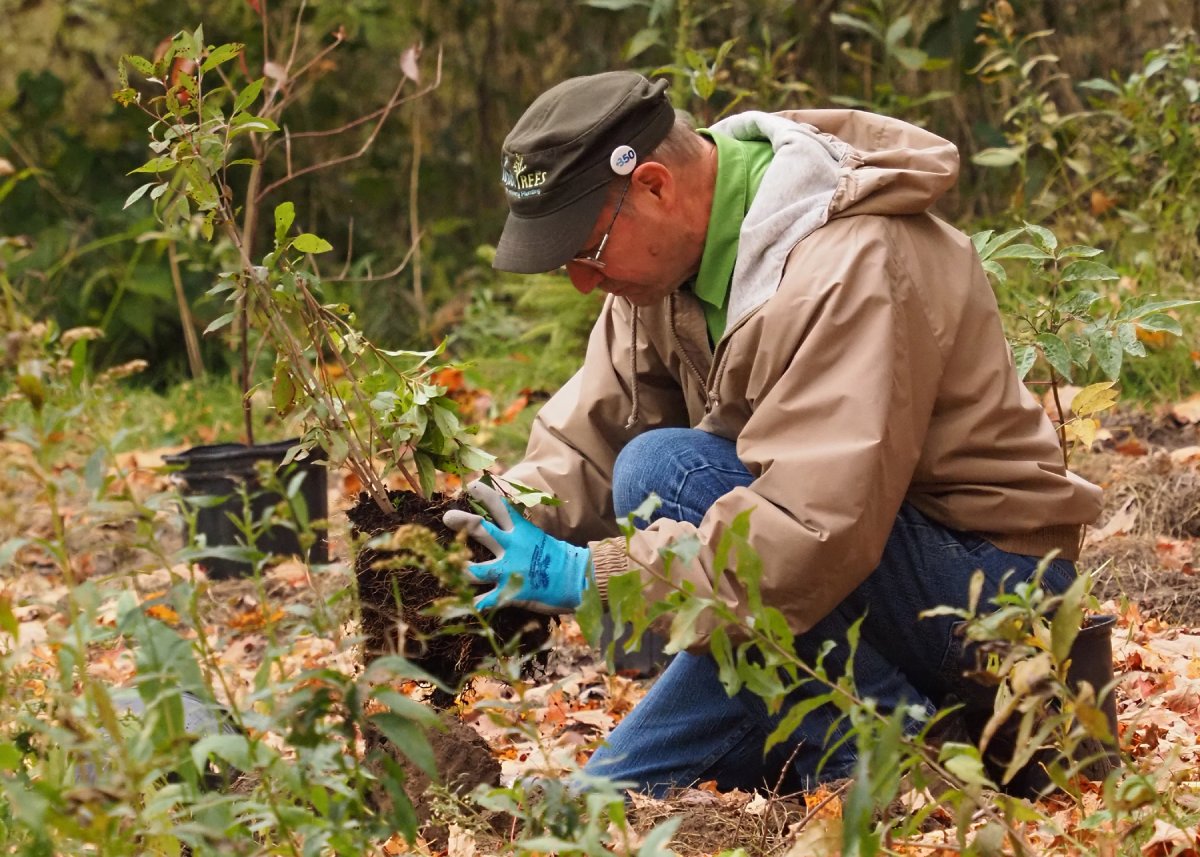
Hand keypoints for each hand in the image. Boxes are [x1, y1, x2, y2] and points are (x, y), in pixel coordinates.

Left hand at [443, 481, 589, 612]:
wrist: (580, 580)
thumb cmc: (563, 560)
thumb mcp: (541, 539)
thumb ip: (522, 534)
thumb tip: (511, 526)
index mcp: (521, 532)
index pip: (500, 506)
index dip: (484, 494)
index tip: (471, 486)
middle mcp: (511, 547)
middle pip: (479, 529)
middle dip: (461, 521)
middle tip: (448, 517)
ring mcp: (509, 570)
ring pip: (474, 570)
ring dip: (459, 569)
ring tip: (444, 569)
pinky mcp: (510, 593)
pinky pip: (486, 601)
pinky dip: (473, 604)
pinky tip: (462, 606)